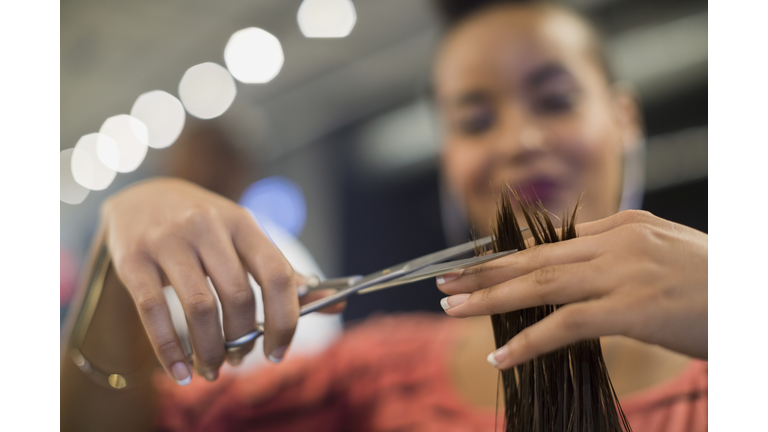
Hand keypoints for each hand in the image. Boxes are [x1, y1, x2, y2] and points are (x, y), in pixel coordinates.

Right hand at [100, 178, 309, 383]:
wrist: (141, 194)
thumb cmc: (204, 226)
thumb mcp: (244, 238)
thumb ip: (283, 272)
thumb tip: (335, 304)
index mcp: (243, 223)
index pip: (277, 274)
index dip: (285, 319)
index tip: (279, 352)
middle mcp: (207, 227)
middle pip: (239, 296)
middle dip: (243, 339)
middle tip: (240, 359)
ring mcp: (168, 241)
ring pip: (199, 307)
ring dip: (211, 350)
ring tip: (213, 369)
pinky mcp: (133, 258)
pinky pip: (153, 312)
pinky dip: (169, 351)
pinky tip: (180, 372)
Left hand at [436, 210, 706, 369]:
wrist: (755, 296)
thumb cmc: (713, 283)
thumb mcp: (662, 254)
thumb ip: (616, 254)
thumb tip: (572, 265)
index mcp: (621, 226)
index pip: (548, 241)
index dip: (505, 256)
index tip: (472, 266)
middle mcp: (615, 241)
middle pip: (533, 257)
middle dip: (483, 270)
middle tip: (442, 280)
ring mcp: (621, 272)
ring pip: (540, 284)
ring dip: (490, 298)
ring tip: (452, 308)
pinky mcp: (631, 307)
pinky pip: (565, 324)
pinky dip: (528, 341)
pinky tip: (500, 355)